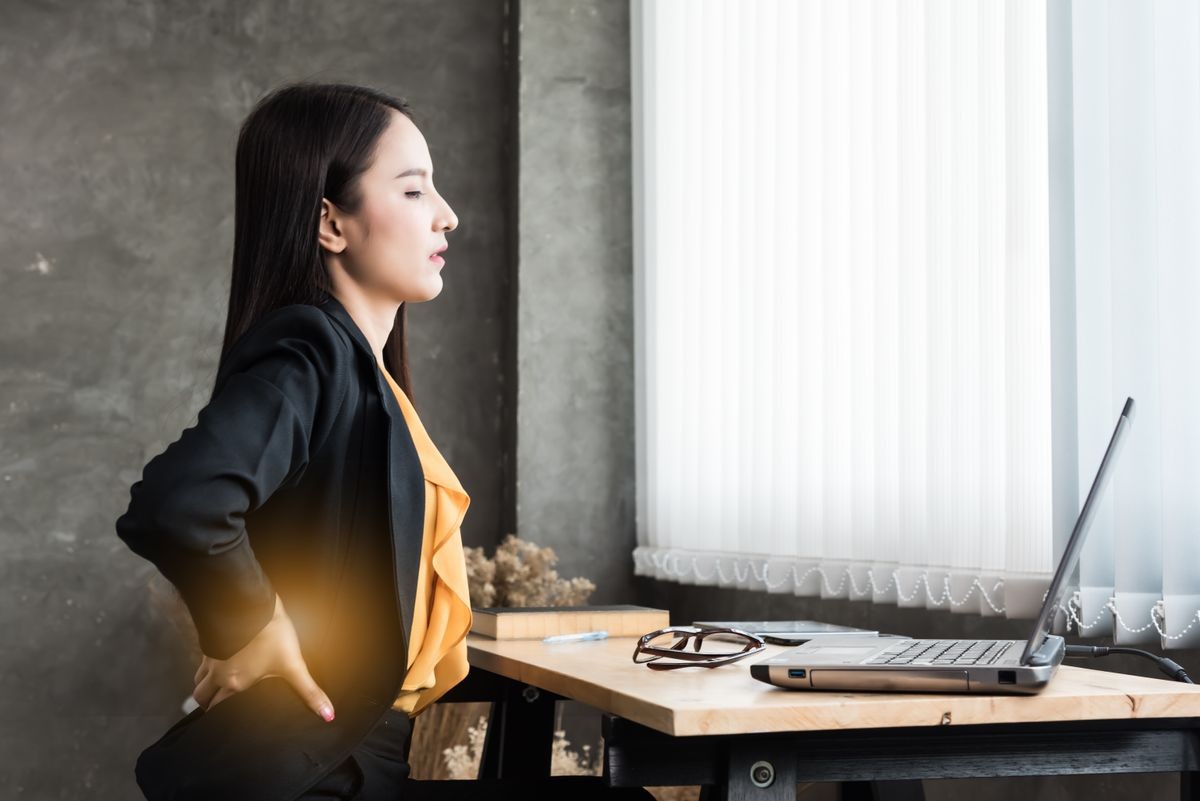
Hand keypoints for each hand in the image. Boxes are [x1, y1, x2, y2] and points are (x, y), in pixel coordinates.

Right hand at [191, 594, 334, 721]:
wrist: (247, 603)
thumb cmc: (270, 635)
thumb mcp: (293, 664)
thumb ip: (308, 690)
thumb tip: (328, 715)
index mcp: (234, 684)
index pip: (217, 708)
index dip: (218, 717)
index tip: (221, 722)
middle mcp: (217, 674)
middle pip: (202, 696)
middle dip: (207, 703)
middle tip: (215, 707)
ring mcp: (210, 657)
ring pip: (199, 679)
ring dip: (204, 685)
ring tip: (215, 687)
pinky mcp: (209, 640)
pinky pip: (202, 660)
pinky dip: (206, 666)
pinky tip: (219, 661)